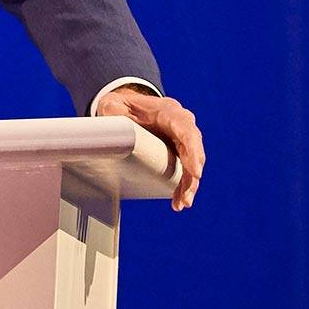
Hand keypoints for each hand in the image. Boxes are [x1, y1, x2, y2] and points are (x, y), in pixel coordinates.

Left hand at [96, 86, 203, 210]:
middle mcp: (180, 125)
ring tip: (181, 204)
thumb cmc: (121, 106)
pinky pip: (184, 170)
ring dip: (188, 185)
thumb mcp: (112, 105)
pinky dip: (182, 185)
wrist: (125, 107)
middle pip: (193, 150)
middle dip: (192, 176)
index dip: (193, 151)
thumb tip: (114, 131)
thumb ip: (112, 113)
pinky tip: (177, 201)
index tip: (196, 172)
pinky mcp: (177, 151)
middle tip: (186, 198)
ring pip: (191, 164)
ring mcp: (180, 139)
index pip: (186, 130)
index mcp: (169, 111)